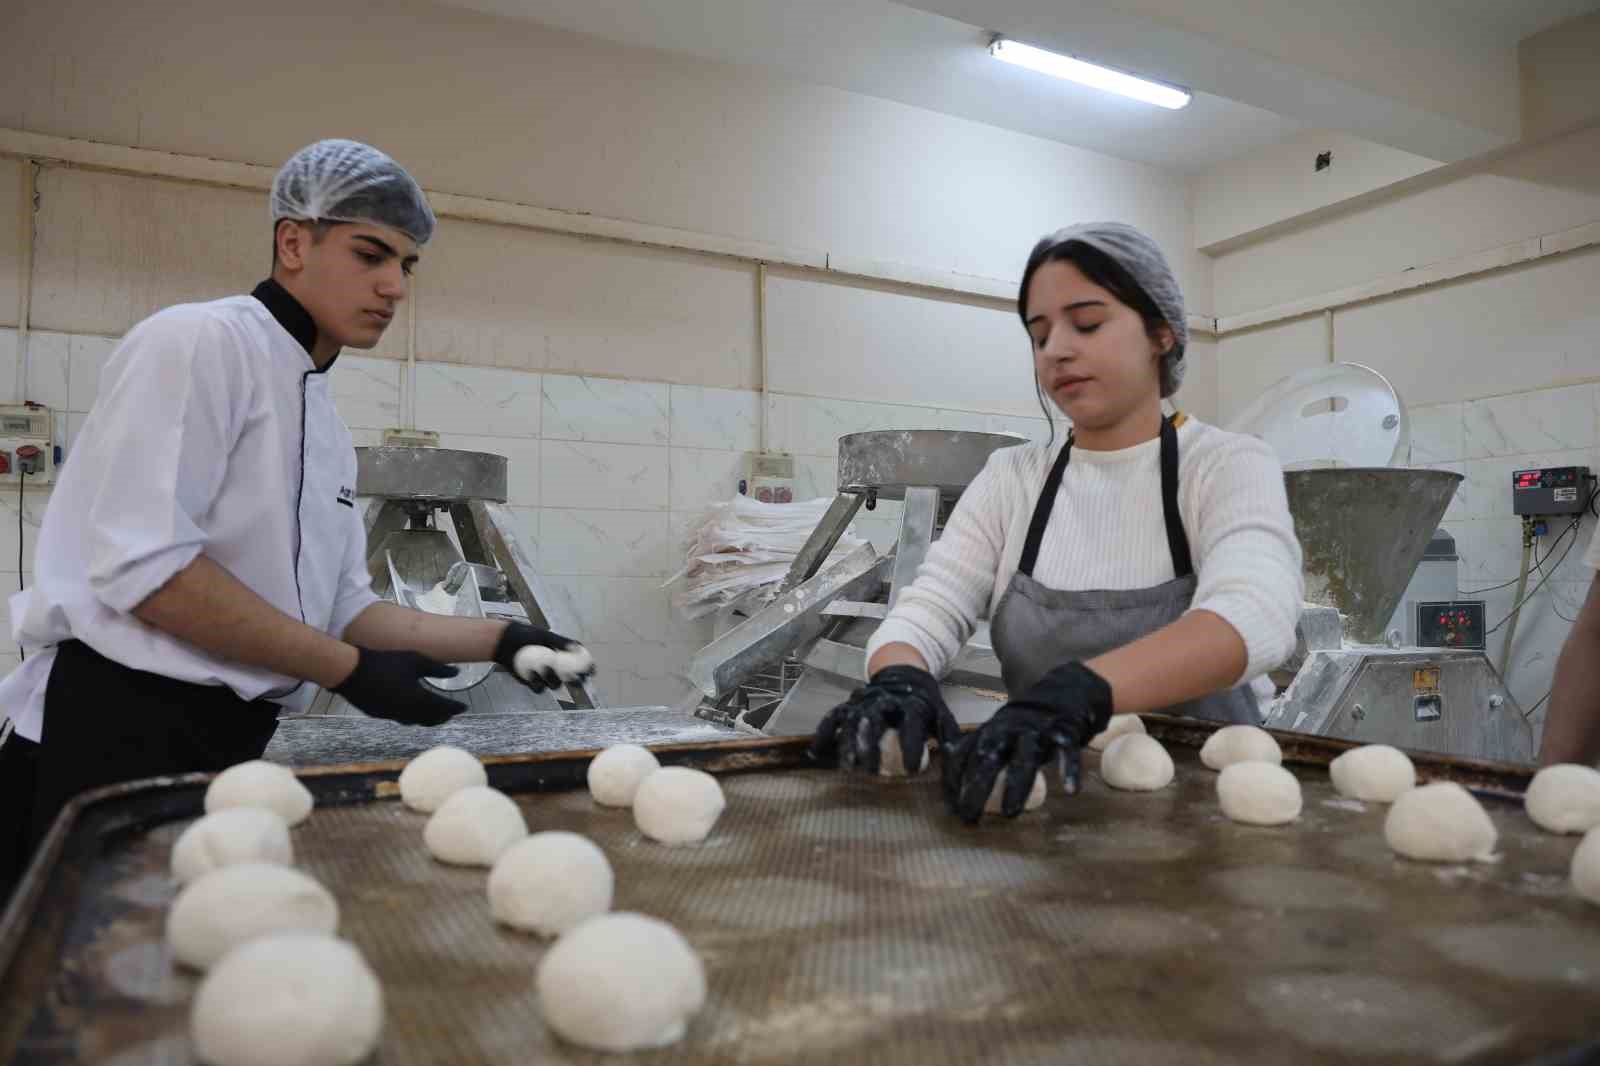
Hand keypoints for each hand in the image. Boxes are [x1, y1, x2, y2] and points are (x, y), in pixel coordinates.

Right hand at [334, 648, 465, 725]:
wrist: (351, 671)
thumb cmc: (385, 662)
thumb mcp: (415, 661)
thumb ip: (438, 669)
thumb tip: (456, 672)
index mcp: (418, 699)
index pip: (443, 707)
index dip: (455, 708)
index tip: (464, 707)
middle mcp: (407, 712)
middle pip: (431, 720)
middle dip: (443, 717)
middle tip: (452, 713)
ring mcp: (392, 716)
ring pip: (416, 722)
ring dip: (428, 719)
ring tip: (436, 714)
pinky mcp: (380, 715)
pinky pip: (402, 720)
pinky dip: (412, 717)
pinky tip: (412, 711)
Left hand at [494, 622, 594, 692]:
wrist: (504, 642)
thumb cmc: (525, 635)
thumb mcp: (544, 636)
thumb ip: (561, 642)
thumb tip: (577, 648)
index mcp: (563, 654)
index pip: (581, 664)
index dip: (587, 669)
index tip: (589, 670)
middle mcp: (557, 667)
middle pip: (572, 680)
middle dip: (576, 682)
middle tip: (574, 679)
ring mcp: (545, 676)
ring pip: (556, 685)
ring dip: (553, 679)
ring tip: (544, 667)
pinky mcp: (534, 683)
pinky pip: (540, 688)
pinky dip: (537, 682)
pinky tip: (531, 673)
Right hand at [810, 664, 958, 774]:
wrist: (901, 670)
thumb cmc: (923, 700)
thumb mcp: (940, 713)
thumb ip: (947, 734)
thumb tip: (959, 758)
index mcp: (911, 702)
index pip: (911, 723)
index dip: (911, 745)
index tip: (911, 770)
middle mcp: (885, 700)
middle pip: (875, 720)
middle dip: (871, 746)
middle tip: (870, 771)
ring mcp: (864, 701)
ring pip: (852, 720)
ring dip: (847, 743)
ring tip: (847, 767)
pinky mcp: (849, 703)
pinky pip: (833, 717)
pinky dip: (824, 734)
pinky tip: (816, 754)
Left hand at [942, 661, 1111, 822]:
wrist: (1062, 690)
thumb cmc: (1024, 722)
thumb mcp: (996, 729)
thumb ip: (974, 742)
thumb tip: (945, 752)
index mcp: (991, 731)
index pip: (965, 755)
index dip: (954, 780)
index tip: (950, 808)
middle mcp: (1010, 730)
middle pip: (990, 758)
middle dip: (977, 787)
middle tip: (969, 817)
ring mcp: (1038, 730)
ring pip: (1026, 757)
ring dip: (1016, 785)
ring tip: (1010, 813)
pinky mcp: (1066, 732)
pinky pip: (1068, 751)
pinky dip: (1069, 769)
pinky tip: (1071, 791)